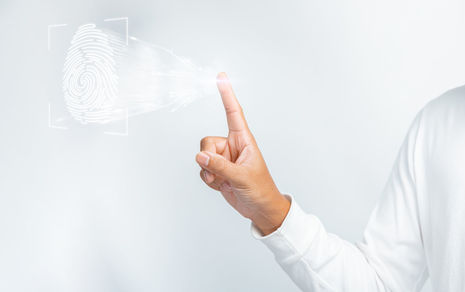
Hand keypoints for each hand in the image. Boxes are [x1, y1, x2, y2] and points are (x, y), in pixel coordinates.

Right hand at [196, 72, 290, 234]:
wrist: (259, 209)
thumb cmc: (260, 189)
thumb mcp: (242, 177)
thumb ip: (219, 166)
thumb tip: (199, 156)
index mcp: (243, 140)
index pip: (233, 113)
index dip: (227, 94)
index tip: (221, 76)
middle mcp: (232, 146)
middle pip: (207, 141)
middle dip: (208, 157)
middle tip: (221, 170)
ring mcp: (224, 159)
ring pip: (202, 156)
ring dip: (209, 171)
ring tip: (224, 180)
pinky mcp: (217, 171)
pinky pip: (202, 170)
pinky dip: (208, 179)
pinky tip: (221, 185)